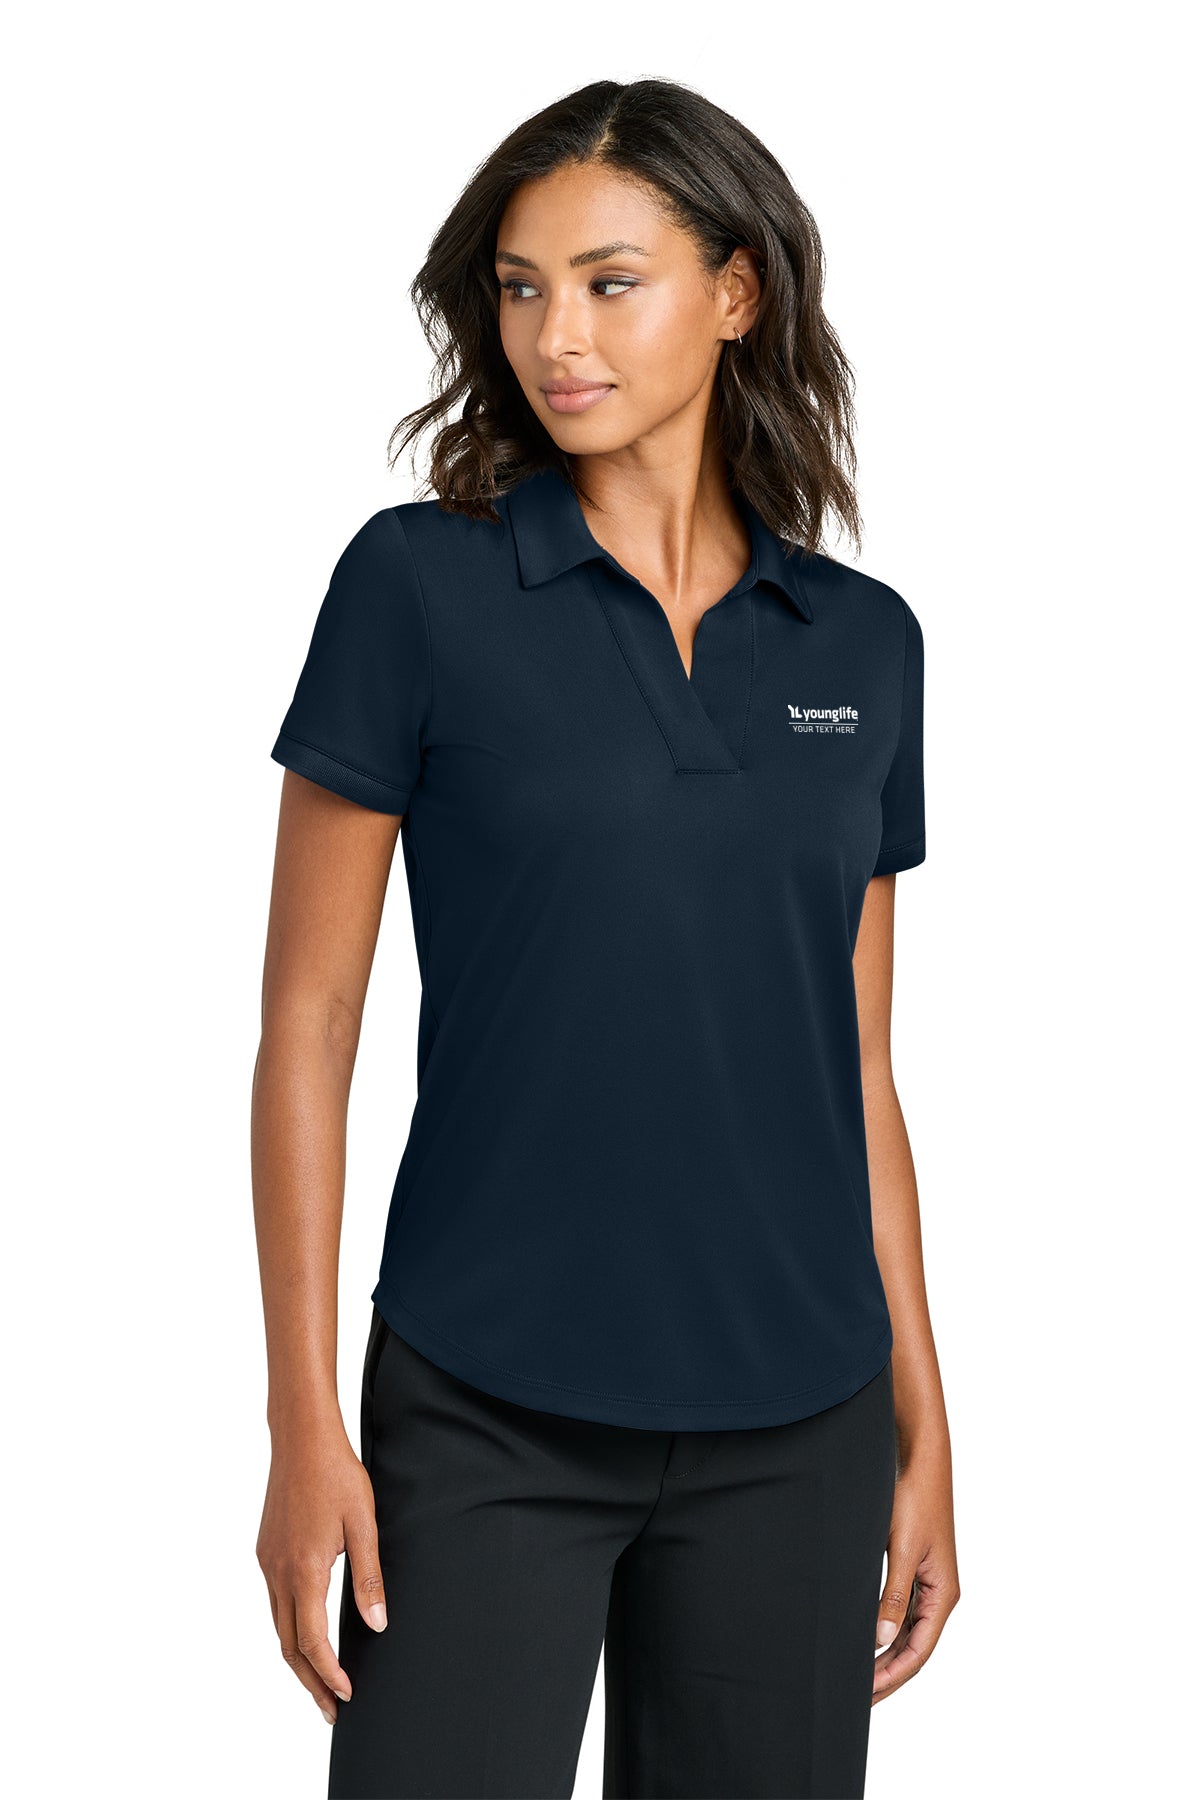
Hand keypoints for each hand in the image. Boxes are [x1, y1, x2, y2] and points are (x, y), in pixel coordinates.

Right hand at [256, 1427, 388, 1724]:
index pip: (312, 1641)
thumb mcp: (363, 1524)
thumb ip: (369, 1577)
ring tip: (320, 1681)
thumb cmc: (336, 1474)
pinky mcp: (265, 1551)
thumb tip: (377, 1624)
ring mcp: (267, 1562)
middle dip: (310, 1681)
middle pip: (289, 1645)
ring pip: (278, 1626)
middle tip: (332, 1709)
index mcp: (303, 1569)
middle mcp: (278, 1572)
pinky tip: (306, 1633)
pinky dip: (289, 1629)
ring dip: (298, 1659)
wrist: (301, 1437)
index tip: (347, 1694)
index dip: (329, 1673)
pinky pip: (274, 1602)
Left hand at [872, 1452, 959, 1702]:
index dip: (893, 1677)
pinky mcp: (913, 1568)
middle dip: (887, 1674)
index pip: (919, 1652)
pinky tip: (864, 1639)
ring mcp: (927, 1582)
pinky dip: (884, 1630)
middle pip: (914, 1648)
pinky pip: (900, 1611)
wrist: (919, 1460)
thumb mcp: (902, 1550)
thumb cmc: (915, 1499)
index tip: (866, 1696)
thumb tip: (881, 1641)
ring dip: (885, 1656)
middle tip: (856, 1698)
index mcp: (943, 1594)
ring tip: (857, 1677)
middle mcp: (939, 1593)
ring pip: (907, 1632)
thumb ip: (893, 1597)